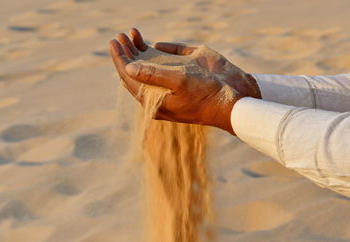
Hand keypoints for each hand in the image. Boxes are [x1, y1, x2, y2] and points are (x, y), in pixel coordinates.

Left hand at [124, 28, 260, 98]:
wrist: (235, 99)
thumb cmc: (206, 94)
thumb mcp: (178, 83)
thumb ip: (153, 74)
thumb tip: (129, 67)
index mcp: (154, 100)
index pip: (130, 78)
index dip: (120, 59)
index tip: (114, 42)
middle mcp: (160, 92)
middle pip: (136, 71)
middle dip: (127, 52)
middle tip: (120, 35)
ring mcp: (171, 82)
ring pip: (149, 66)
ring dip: (139, 49)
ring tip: (131, 33)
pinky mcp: (184, 73)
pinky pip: (165, 61)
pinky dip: (156, 51)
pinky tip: (149, 43)